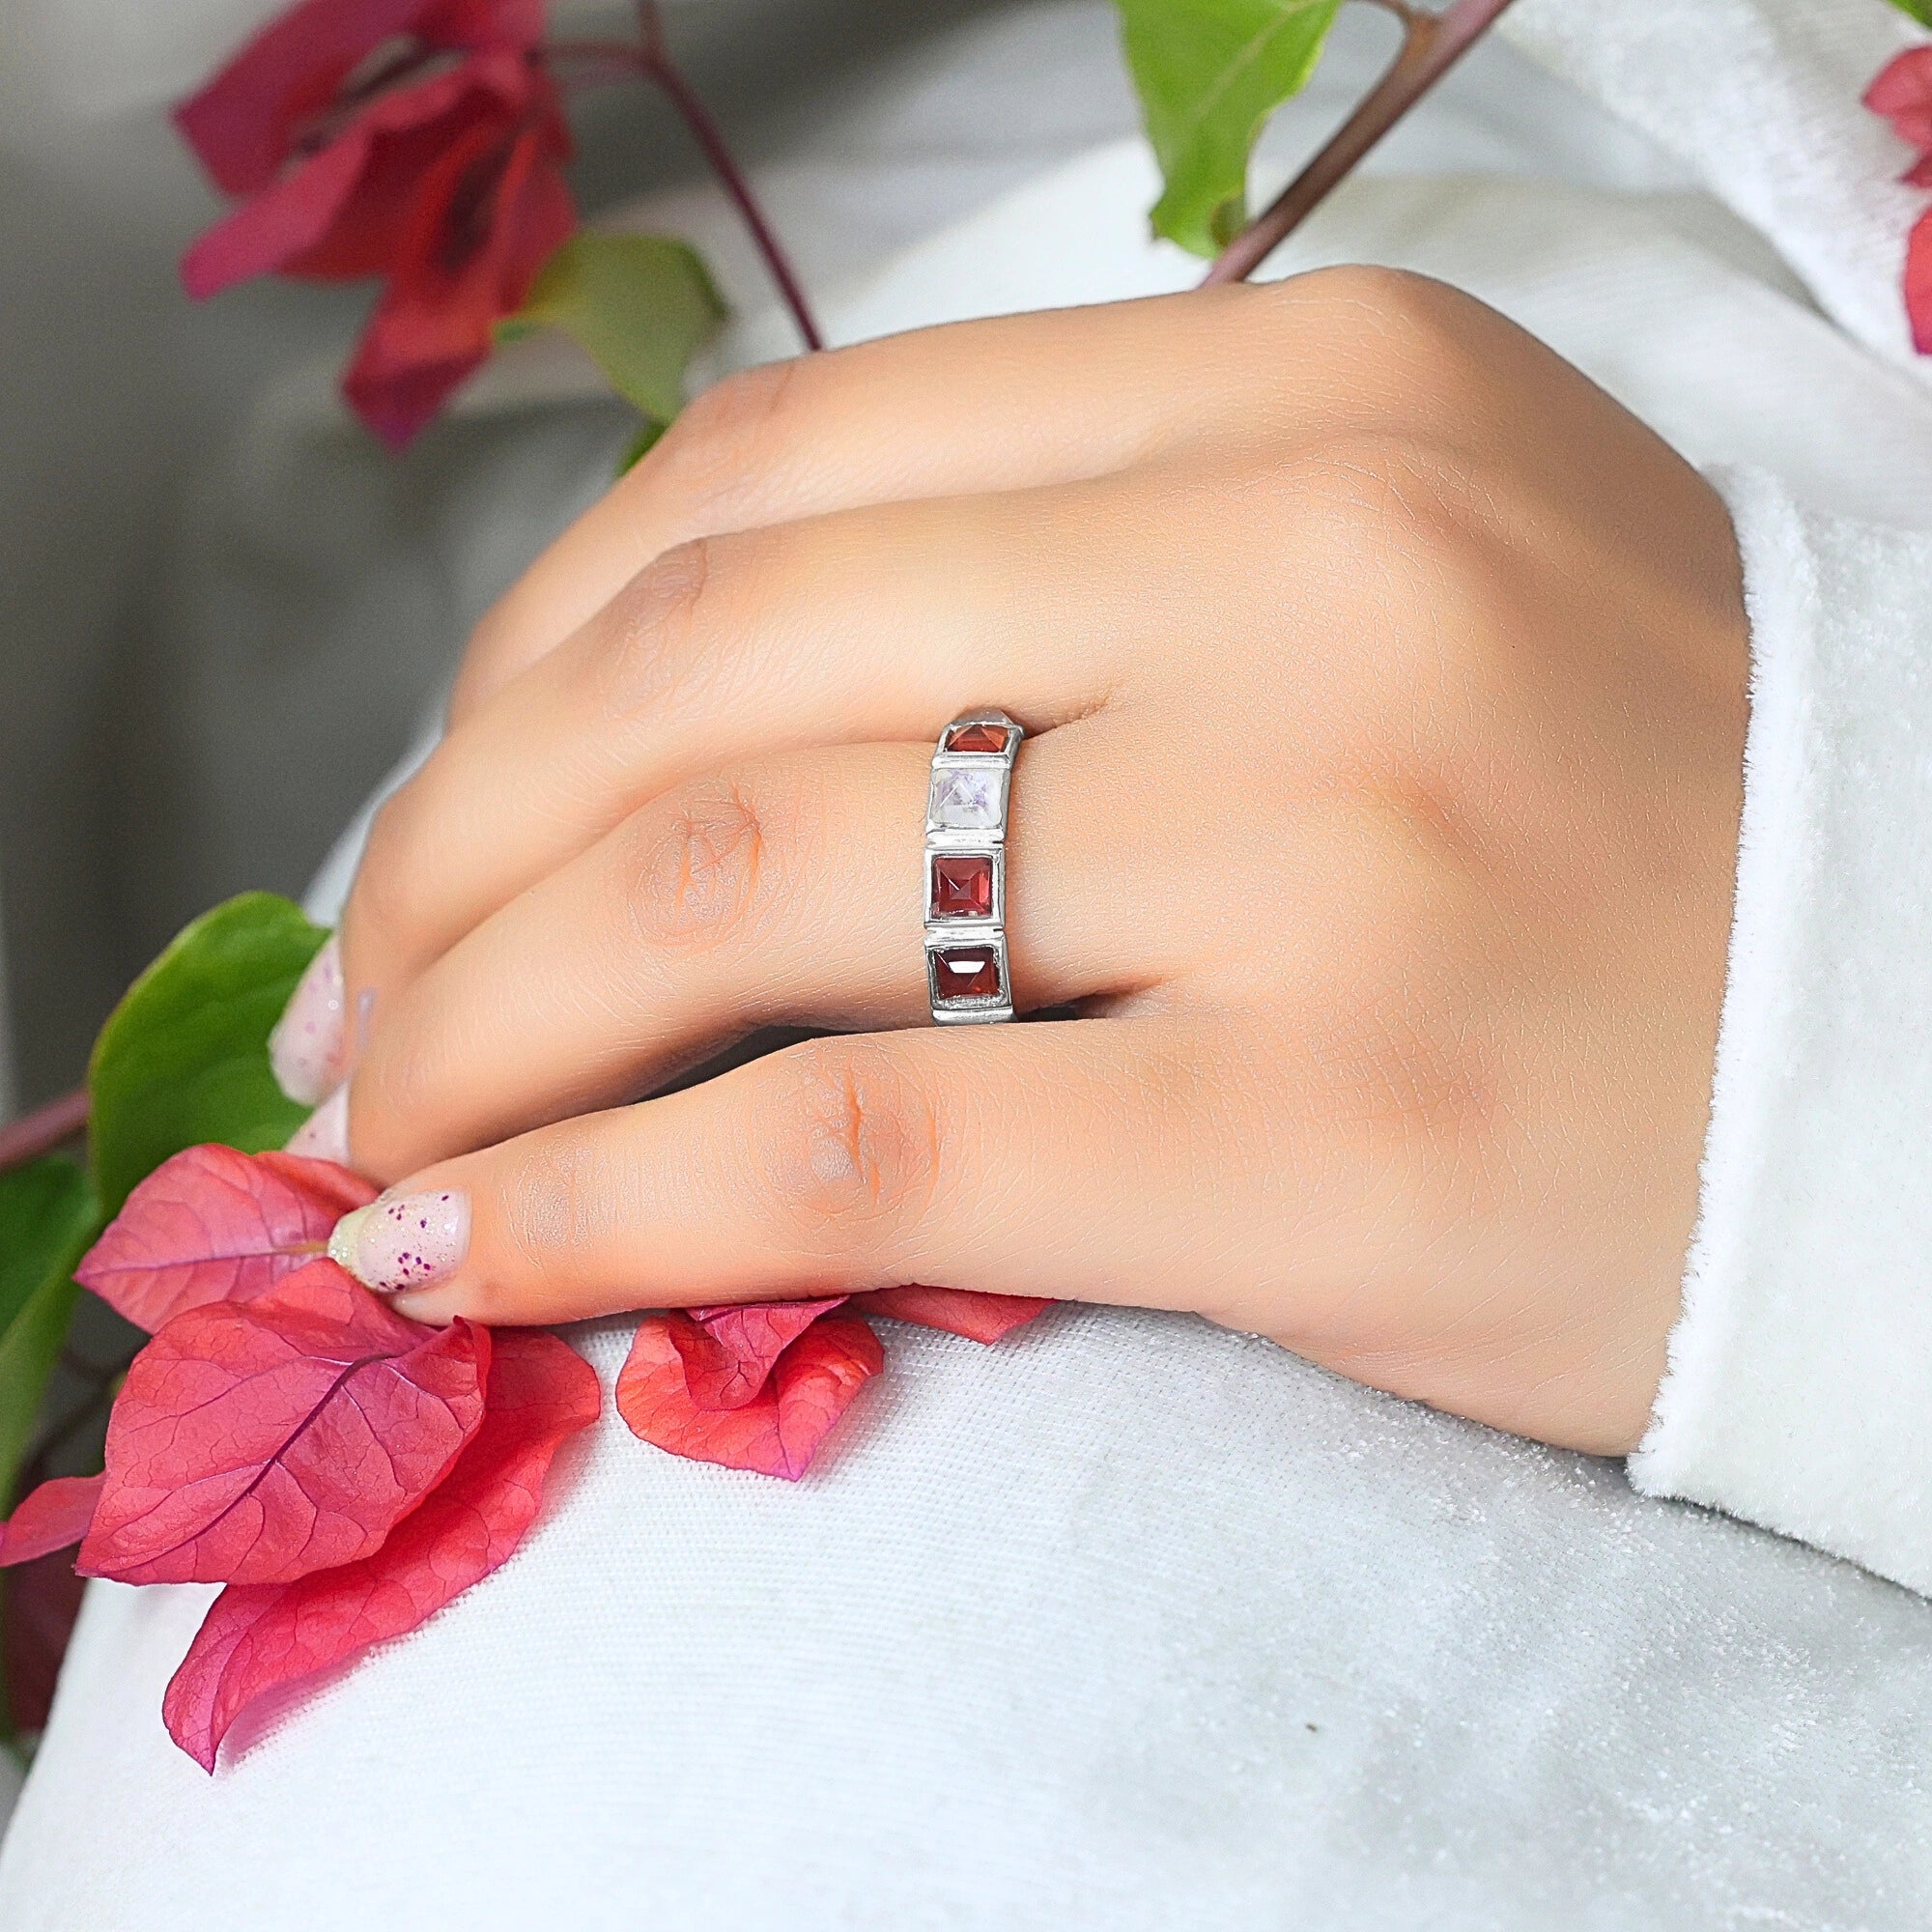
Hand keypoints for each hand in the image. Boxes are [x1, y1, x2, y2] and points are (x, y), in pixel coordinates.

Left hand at [279, 268, 1747, 1456]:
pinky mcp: (1326, 1124)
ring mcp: (1324, 838)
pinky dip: (606, 1200)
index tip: (445, 804)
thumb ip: (1073, 602)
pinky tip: (472, 1250)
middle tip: (368, 997)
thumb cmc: (1642, 840)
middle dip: (454, 845)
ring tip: (394, 1126)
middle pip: (705, 662)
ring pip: (732, 884)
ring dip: (483, 1019)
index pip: (779, 472)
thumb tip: (699, 729)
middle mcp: (1313, 562)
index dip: (534, 651)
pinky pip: (853, 1146)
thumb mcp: (1379, 599)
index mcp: (1321, 392)